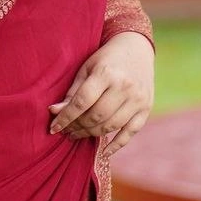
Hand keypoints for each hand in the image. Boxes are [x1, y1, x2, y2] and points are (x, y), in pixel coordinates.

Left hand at [48, 31, 153, 157]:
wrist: (137, 49)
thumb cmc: (106, 59)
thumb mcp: (86, 68)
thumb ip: (73, 91)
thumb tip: (54, 112)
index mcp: (106, 74)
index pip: (81, 102)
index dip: (65, 117)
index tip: (53, 128)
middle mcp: (124, 87)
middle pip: (96, 116)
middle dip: (77, 127)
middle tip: (66, 131)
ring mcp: (138, 99)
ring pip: (110, 126)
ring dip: (91, 134)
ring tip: (77, 134)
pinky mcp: (146, 108)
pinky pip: (130, 132)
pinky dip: (116, 144)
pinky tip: (103, 151)